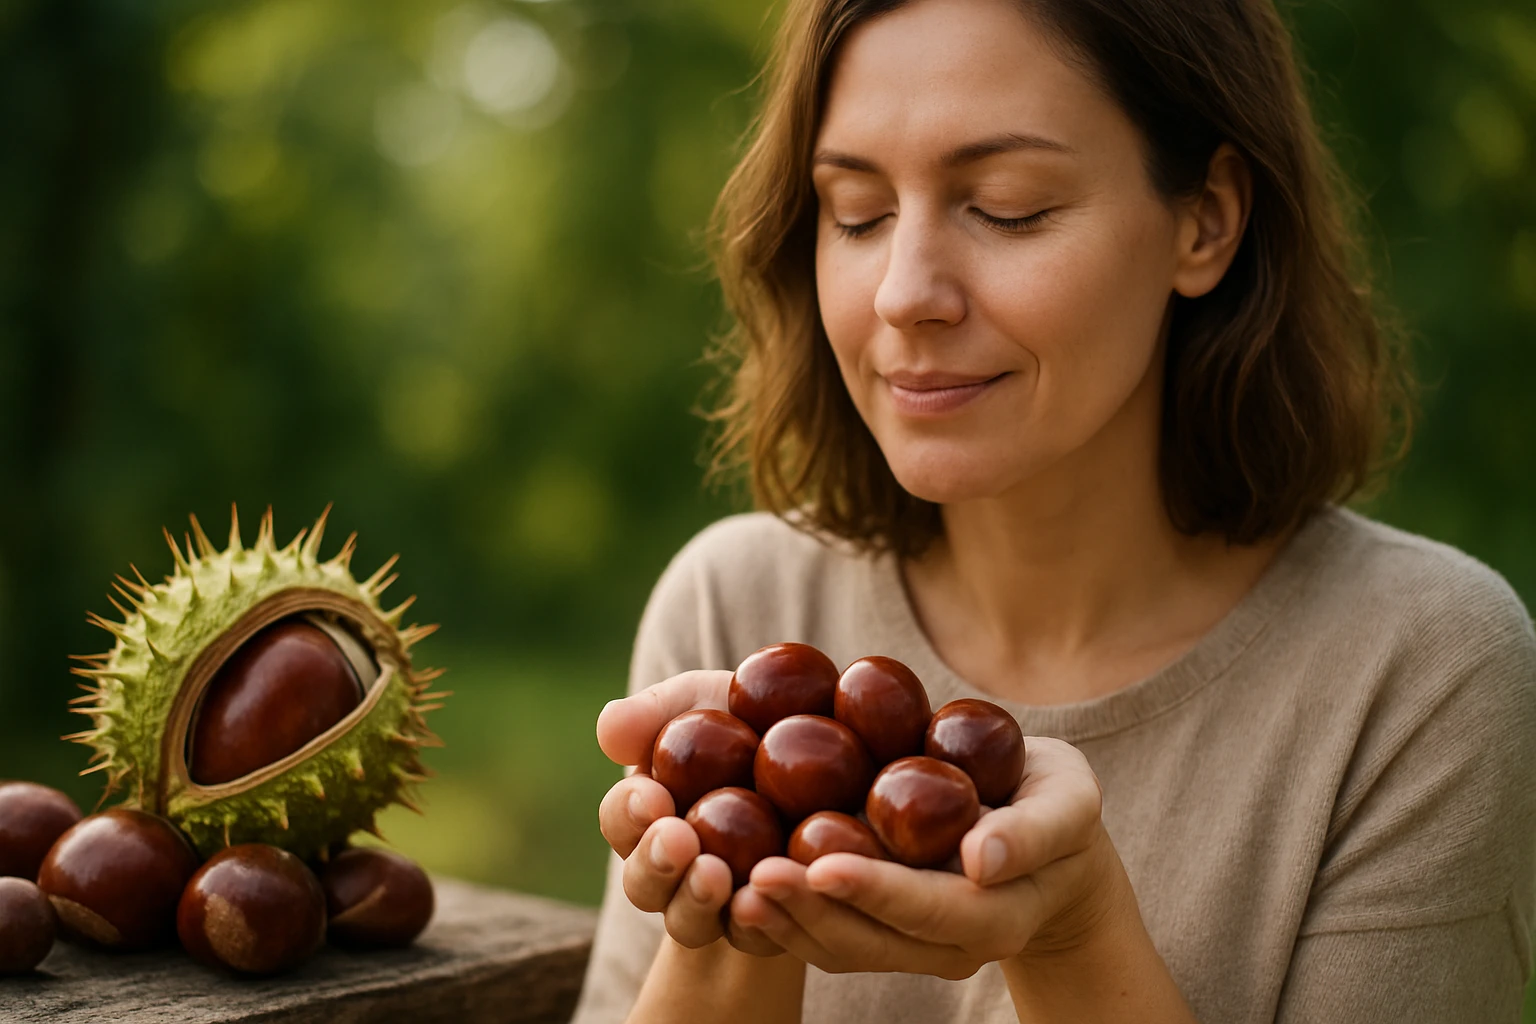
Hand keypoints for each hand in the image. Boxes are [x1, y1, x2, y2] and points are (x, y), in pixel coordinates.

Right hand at [596, 671, 784, 956]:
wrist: (840, 746)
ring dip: (694, 899)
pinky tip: (771, 894)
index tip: (651, 795)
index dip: (629, 813)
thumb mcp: (707, 703)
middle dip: (655, 863)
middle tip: (679, 838)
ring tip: (715, 873)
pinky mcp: (775, 920)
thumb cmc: (757, 717)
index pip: (623, 821)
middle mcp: (678, 867)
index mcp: (652, 814)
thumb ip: (657, 713)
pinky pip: (759, 936)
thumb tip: (608, 726)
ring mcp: (724, 901)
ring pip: (689, 922)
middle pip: (644, 885)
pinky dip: (758, 921)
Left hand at [729, 736, 1117, 978]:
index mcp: (997, 913)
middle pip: (873, 940)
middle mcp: (953, 945)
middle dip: (810, 912)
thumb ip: (1033, 829)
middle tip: (751, 877)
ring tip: (732, 888)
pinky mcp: (886, 933)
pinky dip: (788, 918)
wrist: (1048, 840)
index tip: (819, 863)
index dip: (874, 890)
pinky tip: (741, 885)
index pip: (929, 909)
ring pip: (843, 949)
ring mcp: (916, 946)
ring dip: (787, 924)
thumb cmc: (1056, 802)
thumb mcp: (1069, 800)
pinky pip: (833, 938)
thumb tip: (982, 858)